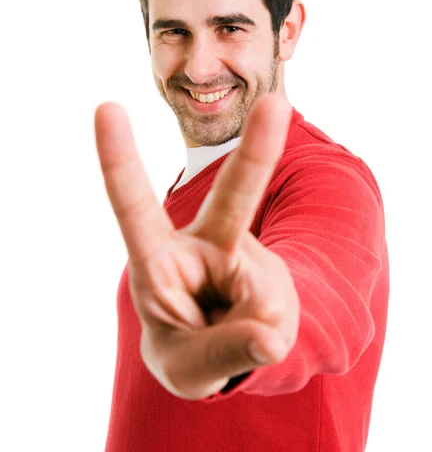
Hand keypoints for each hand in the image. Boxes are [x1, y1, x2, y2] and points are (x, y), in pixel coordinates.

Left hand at [94, 94, 299, 399]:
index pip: (134, 207)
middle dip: (257, 153)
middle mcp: (203, 244)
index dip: (118, 160)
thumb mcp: (190, 368)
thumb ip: (224, 353)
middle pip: (234, 197)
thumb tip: (270, 338)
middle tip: (277, 107)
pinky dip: (272, 334)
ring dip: (257, 328)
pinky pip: (281, 306)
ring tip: (236, 346)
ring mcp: (243, 253)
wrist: (226, 352)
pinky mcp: (271, 270)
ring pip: (265, 286)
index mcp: (158, 260)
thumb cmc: (188, 350)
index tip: (106, 107)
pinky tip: (256, 333)